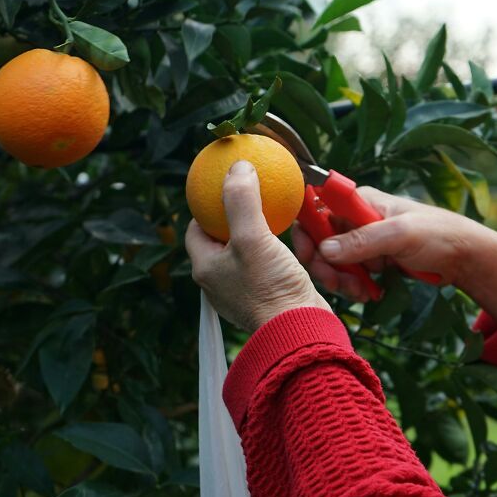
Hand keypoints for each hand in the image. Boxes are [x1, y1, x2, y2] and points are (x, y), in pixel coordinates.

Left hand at [185, 160, 332, 332]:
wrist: (300, 330)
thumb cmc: (271, 287)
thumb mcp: (252, 237)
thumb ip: (241, 200)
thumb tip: (237, 167)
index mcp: (205, 269)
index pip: (197, 229)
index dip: (208, 207)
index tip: (227, 190)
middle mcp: (220, 281)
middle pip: (221, 240)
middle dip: (235, 218)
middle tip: (252, 197)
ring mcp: (244, 291)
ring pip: (245, 252)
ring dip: (257, 233)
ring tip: (272, 214)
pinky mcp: (267, 297)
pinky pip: (265, 265)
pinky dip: (273, 250)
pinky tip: (290, 238)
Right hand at [292, 186, 496, 323]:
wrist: (466, 257)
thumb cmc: (438, 234)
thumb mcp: (400, 235)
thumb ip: (362, 241)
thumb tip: (324, 249)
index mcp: (359, 201)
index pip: (316, 209)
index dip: (306, 231)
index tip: (310, 256)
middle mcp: (356, 218)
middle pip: (320, 241)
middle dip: (325, 265)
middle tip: (338, 284)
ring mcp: (362, 240)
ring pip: (332, 262)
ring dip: (340, 280)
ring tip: (360, 292)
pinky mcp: (370, 259)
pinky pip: (349, 273)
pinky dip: (353, 286)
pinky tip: (368, 293)